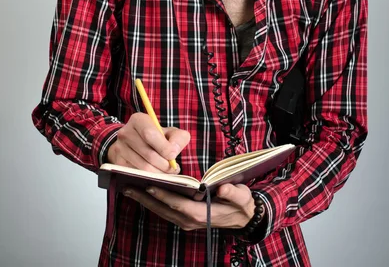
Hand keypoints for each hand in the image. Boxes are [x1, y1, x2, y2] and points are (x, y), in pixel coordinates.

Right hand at [107, 113, 189, 173]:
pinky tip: (156, 174)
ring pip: (143, 167)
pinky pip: (137, 174)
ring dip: (159, 173)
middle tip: (173, 168)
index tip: (173, 155)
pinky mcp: (118, 163)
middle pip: (148, 154)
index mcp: (138, 120)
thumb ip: (178, 138)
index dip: (164, 147)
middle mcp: (125, 133)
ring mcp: (119, 148)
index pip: (150, 134)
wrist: (136, 143)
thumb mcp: (170, 133)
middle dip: (164, 164)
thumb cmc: (157, 137)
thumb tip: (173, 151)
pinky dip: (150, 177)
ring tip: (166, 171)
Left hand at [123, 183, 256, 229]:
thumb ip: (233, 194)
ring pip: (161, 211)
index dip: (163, 195)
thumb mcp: (242, 197)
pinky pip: (164, 210)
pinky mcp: (184, 218)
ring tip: (129, 187)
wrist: (243, 218)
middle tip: (127, 185)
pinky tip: (142, 192)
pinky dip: (152, 202)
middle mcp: (190, 220)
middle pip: (163, 208)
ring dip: (145, 200)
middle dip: (145, 197)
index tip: (148, 185)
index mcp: (201, 214)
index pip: (178, 204)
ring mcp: (186, 221)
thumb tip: (222, 189)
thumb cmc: (241, 204)